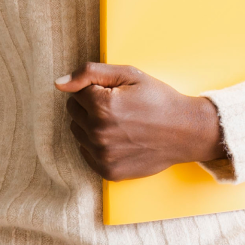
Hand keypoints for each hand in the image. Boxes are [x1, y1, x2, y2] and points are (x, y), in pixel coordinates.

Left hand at [56, 63, 225, 180]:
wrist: (185, 131)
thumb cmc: (157, 99)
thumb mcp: (128, 74)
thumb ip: (90, 73)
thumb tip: (58, 84)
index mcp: (101, 106)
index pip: (76, 92)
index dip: (96, 89)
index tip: (116, 93)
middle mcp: (98, 133)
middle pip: (73, 112)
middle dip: (90, 106)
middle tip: (118, 107)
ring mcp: (102, 155)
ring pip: (78, 132)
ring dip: (92, 125)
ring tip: (119, 122)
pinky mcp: (107, 171)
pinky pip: (86, 153)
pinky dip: (97, 145)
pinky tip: (118, 139)